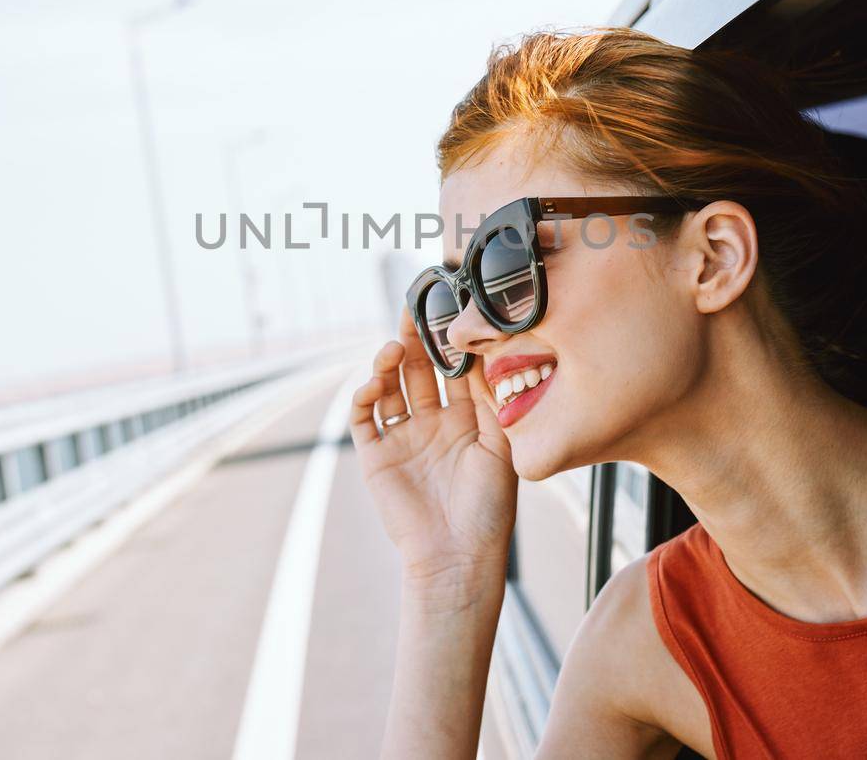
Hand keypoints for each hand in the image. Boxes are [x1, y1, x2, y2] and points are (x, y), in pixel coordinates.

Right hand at [349, 311, 516, 586]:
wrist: (458, 557)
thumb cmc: (489, 509)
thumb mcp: (502, 448)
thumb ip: (492, 401)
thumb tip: (488, 352)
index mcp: (467, 419)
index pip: (455, 368)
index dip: (451, 340)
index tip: (450, 311)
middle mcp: (434, 423)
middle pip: (420, 369)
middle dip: (417, 339)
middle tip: (414, 310)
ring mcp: (404, 438)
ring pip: (389, 387)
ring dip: (389, 363)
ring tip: (396, 347)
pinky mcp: (377, 456)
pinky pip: (364, 418)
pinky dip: (364, 395)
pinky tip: (375, 382)